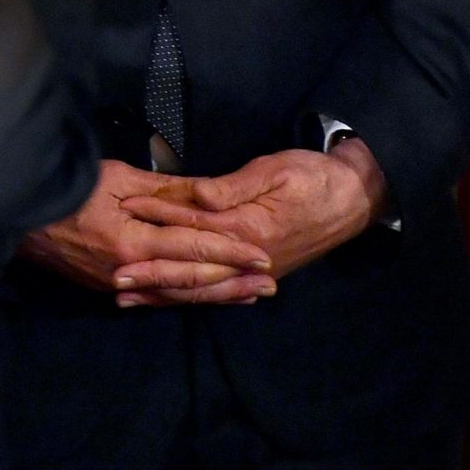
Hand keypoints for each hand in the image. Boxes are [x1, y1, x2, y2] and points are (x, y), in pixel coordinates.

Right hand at [18, 160, 274, 306]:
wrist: (14, 211)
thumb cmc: (64, 184)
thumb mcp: (115, 177)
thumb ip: (163, 192)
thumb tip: (206, 198)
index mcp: (131, 241)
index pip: (193, 249)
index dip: (230, 252)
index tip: (263, 255)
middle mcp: (128, 271)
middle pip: (191, 280)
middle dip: (233, 281)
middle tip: (269, 283)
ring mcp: (116, 284)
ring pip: (176, 293)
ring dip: (215, 294)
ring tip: (248, 294)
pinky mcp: (105, 287)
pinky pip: (154, 295)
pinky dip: (183, 296)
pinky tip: (201, 296)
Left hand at [119, 146, 383, 286]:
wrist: (355, 197)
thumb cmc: (313, 176)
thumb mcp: (275, 170)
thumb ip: (233, 186)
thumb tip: (198, 196)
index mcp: (249, 230)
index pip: (193, 232)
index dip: (157, 226)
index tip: (123, 226)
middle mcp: (250, 258)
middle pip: (193, 271)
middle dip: (152, 276)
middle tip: (114, 280)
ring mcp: (255, 269)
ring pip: (202, 286)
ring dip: (164, 292)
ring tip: (128, 297)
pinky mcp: (259, 270)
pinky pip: (218, 287)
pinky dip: (190, 295)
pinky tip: (167, 299)